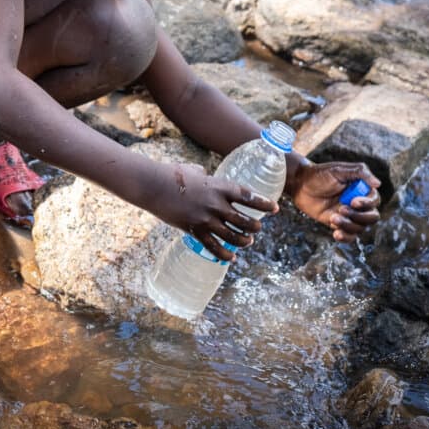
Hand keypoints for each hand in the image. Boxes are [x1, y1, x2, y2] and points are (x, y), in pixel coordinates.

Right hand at [145, 163, 277, 262]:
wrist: (153, 186)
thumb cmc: (172, 173)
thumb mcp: (193, 170)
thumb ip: (204, 176)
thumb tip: (205, 176)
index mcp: (219, 187)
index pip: (249, 197)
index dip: (264, 204)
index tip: (275, 209)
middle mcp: (216, 204)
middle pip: (244, 220)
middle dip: (255, 226)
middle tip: (257, 228)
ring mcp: (206, 219)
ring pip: (233, 236)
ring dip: (243, 240)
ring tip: (248, 241)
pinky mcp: (194, 230)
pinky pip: (213, 247)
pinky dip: (224, 254)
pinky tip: (231, 257)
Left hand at [288, 161, 380, 241]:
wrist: (300, 185)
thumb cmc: (319, 175)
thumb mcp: (339, 169)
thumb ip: (359, 172)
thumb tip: (378, 183)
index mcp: (361, 189)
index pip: (374, 200)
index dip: (367, 204)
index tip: (353, 202)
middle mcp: (358, 204)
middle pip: (371, 217)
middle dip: (359, 216)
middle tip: (341, 210)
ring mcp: (349, 215)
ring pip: (360, 228)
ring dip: (348, 226)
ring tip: (333, 218)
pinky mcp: (338, 223)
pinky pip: (349, 236)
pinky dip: (345, 237)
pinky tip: (336, 233)